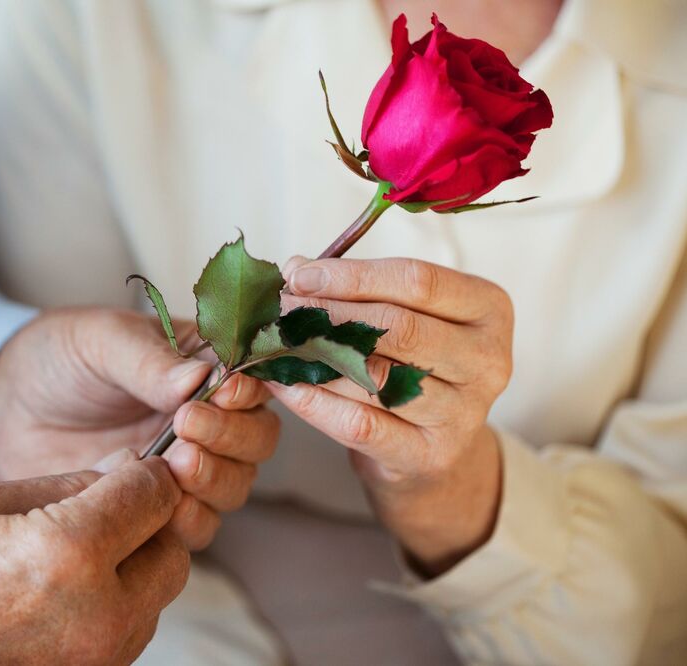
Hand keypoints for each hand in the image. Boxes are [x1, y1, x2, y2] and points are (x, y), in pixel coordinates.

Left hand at [0, 307, 279, 549]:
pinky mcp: (157, 509)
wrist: (5, 406)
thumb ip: (150, 362)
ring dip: (214, 480)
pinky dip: (189, 520)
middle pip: (256, 440)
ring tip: (173, 464)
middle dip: (230, 437)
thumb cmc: (60, 357)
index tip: (221, 393)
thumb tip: (200, 380)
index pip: (254, 382)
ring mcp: (185, 467)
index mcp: (205, 367)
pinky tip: (160, 504)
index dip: (248, 392)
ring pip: (235, 486)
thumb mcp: (103, 341)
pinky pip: (197, 526)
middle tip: (184, 428)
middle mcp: (208, 419)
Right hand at [0, 456, 188, 664]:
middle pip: (172, 551)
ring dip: (136, 565)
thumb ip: (69, 486)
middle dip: (149, 521)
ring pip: (157, 597)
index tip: (129, 468)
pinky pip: (128, 632)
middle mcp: (97, 615)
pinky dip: (116, 602)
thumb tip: (124, 472)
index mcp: (69, 553)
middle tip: (110, 506)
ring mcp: (94, 661)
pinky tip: (68, 588)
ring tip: (81, 549)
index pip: (155, 494)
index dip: (146, 472)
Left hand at [272, 257, 511, 574]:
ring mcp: (465, 413)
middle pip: (398, 327)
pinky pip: (360, 423)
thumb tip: (294, 268)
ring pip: (375, 376)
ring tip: (272, 343)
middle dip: (327, 314)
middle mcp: (488, 360)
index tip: (298, 274)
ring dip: (314, 356)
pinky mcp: (431, 455)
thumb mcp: (403, 317)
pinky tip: (283, 384)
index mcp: (488, 308)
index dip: (351, 276)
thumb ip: (358, 290)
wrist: (432, 454)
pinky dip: (313, 401)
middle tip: (278, 309)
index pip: (416, 280)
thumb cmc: (412, 367)